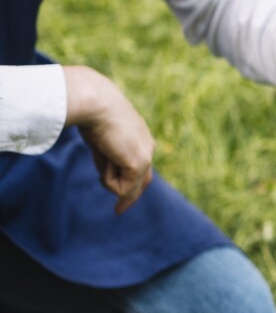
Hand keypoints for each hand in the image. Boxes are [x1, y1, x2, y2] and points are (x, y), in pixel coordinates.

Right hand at [63, 66, 153, 213]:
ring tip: (101, 150)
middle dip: (130, 197)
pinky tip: (105, 155)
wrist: (94, 100)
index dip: (133, 183)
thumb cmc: (91, 112)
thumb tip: (110, 179)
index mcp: (141, 137)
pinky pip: (121, 188)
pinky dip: (107, 178)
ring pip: (127, 186)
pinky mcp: (139, 164)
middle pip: (142, 182)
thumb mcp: (101, 138)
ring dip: (107, 176)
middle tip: (118, 212)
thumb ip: (107, 156)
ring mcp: (146, 157)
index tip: (123, 196)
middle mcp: (148, 147)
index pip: (141, 166)